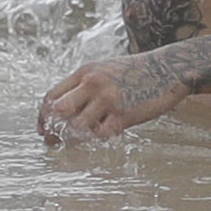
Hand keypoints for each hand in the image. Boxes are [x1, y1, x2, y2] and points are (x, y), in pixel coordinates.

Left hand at [40, 55, 192, 145]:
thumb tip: (62, 111)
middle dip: (54, 129)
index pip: (51, 96)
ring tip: (90, 134)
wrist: (167, 69)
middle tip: (55, 141)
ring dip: (80, 135)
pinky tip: (110, 130)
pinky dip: (101, 137)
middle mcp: (93, 83)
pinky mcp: (123, 114)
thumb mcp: (104, 71)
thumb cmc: (135, 73)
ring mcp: (108, 99)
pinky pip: (101, 134)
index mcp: (85, 72)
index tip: (44, 130)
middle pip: (58, 111)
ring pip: (78, 126)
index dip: (43, 117)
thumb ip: (84, 86)